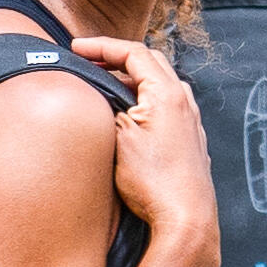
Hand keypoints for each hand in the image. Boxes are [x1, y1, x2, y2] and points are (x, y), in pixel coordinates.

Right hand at [109, 42, 219, 266]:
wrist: (185, 221)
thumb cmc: (154, 182)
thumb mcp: (120, 136)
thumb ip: (109, 106)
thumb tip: (100, 94)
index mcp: (167, 93)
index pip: (134, 53)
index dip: (102, 46)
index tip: (76, 48)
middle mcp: (185, 103)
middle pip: (150, 63)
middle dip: (118, 58)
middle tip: (90, 62)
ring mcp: (190, 124)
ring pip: (161, 86)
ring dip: (133, 80)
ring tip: (106, 87)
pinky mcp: (190, 144)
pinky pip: (167, 108)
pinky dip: (145, 101)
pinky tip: (130, 119)